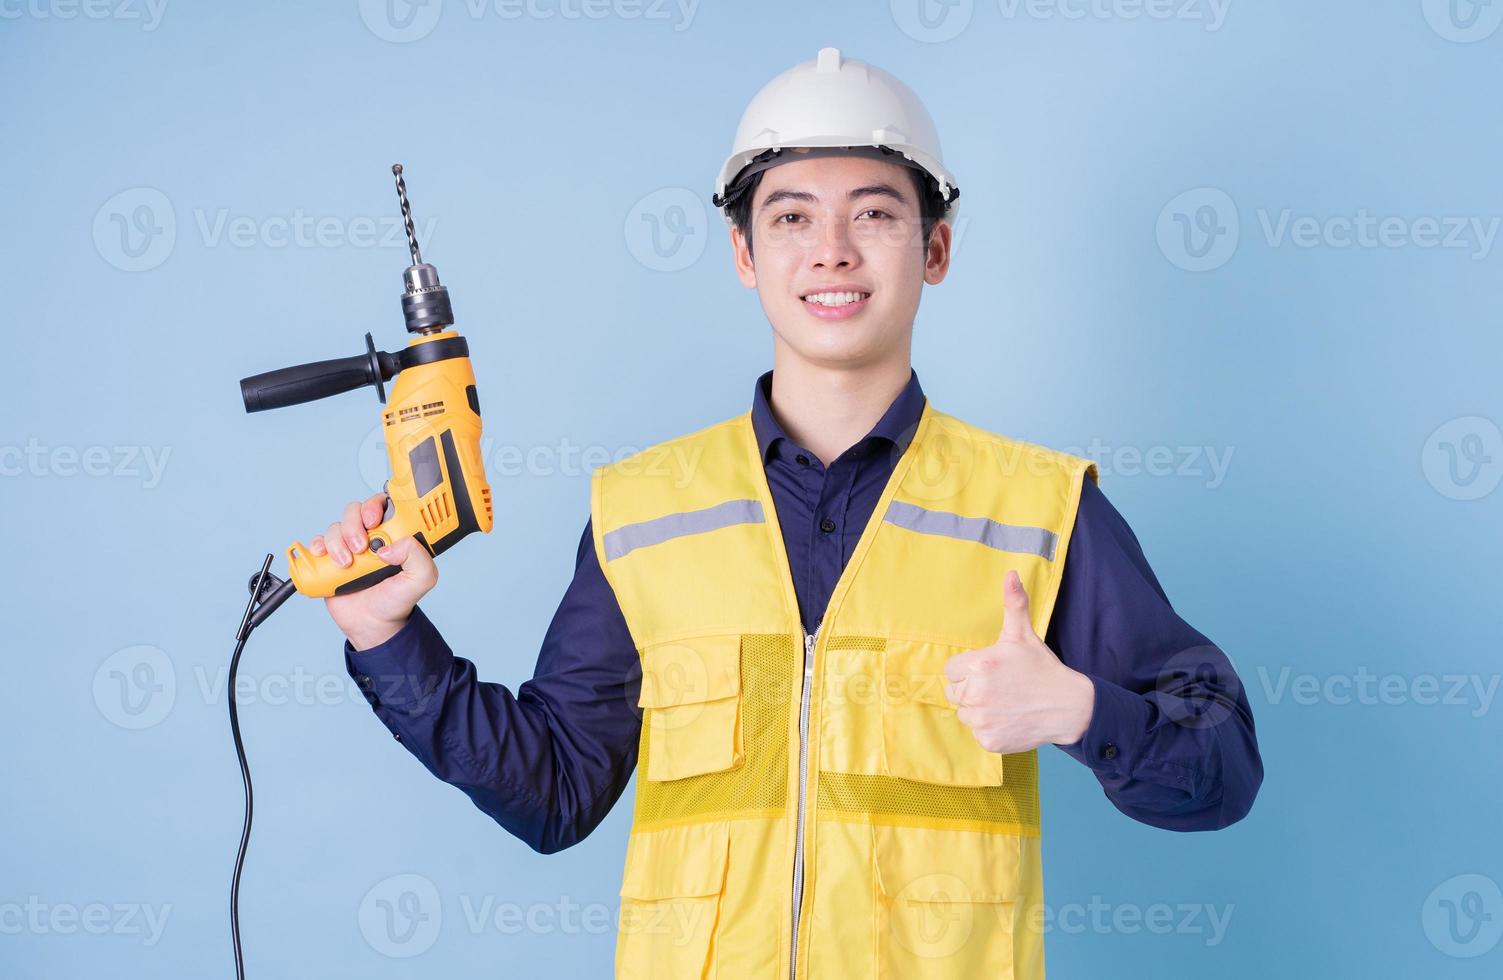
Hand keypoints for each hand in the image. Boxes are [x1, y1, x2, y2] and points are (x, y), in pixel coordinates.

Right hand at [306, 491, 437, 650]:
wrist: (373, 624)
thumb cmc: (397, 600)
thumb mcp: (421, 579)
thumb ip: (418, 557)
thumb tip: (389, 547)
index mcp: (393, 535)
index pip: (384, 505)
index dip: (375, 505)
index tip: (373, 520)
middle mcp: (371, 536)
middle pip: (355, 511)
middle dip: (354, 525)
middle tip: (360, 548)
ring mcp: (349, 546)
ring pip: (336, 527)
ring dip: (337, 542)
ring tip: (346, 564)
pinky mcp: (331, 559)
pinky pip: (319, 542)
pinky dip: (317, 546)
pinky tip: (323, 557)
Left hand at [943, 570, 1094, 753]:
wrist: (1068, 706)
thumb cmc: (1041, 668)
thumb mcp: (1024, 635)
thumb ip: (1013, 604)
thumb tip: (1010, 574)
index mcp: (979, 665)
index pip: (951, 670)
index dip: (968, 670)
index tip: (989, 671)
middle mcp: (976, 693)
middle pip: (954, 693)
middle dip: (972, 689)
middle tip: (999, 687)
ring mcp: (982, 720)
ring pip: (965, 714)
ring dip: (979, 710)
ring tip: (1005, 702)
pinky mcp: (989, 741)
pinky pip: (977, 734)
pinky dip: (990, 729)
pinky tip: (1009, 719)